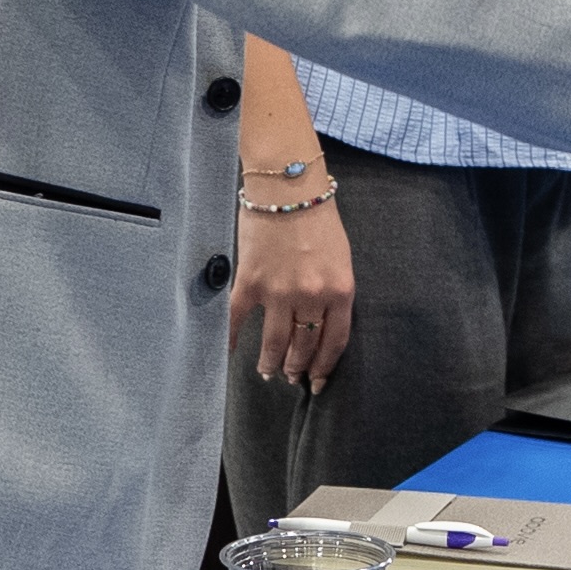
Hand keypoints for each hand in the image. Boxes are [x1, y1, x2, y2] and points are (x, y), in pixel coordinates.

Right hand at [230, 194, 355, 394]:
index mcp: (340, 290)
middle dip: (297, 367)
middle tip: (291, 378)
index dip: (324, 366)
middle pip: (304, 346)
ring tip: (267, 372)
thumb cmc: (319, 218)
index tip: (318, 381)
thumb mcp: (341, 258)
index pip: (334, 341)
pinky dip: (232, 340)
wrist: (288, 188)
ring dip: (271, 363)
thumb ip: (334, 291)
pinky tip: (229, 353)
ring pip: (275, 342)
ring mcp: (279, 292)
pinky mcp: (251, 282)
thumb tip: (320, 324)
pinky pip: (239, 321)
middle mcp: (311, 296)